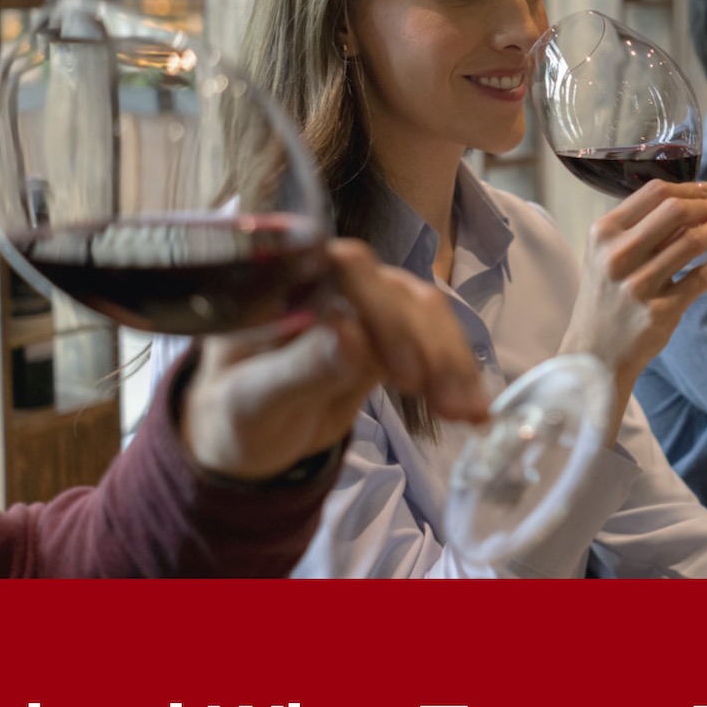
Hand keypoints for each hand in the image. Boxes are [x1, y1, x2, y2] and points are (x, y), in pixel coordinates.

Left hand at [179, 239, 488, 481]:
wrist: (250, 439)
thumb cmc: (233, 414)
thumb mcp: (252, 401)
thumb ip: (299, 368)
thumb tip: (353, 335)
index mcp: (280, 280)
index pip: (338, 267)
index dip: (378, 303)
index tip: (401, 368)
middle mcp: (326, 279)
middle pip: (391, 289)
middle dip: (424, 344)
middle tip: (443, 401)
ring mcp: (362, 304)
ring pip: (421, 312)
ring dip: (449, 360)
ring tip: (465, 414)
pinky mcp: (388, 333)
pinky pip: (432, 340)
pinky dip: (456, 372)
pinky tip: (472, 410)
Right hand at [559, 179, 706, 437]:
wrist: (594, 354)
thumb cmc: (605, 299)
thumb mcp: (607, 257)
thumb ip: (639, 231)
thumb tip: (689, 206)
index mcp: (603, 233)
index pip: (653, 193)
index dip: (687, 188)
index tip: (706, 191)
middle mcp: (618, 255)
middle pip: (674, 211)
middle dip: (706, 207)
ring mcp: (639, 285)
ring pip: (691, 242)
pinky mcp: (660, 310)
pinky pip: (701, 278)